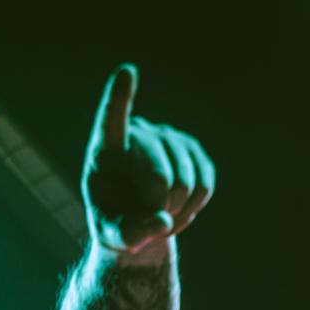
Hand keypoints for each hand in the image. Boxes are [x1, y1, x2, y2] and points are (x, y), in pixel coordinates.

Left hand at [81, 63, 216, 255]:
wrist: (138, 221)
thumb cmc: (116, 224)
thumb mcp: (113, 236)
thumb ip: (129, 234)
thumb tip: (162, 221)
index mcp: (106, 149)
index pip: (111, 120)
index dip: (119, 98)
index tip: (126, 73)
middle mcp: (139, 133)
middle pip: (159, 177)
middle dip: (157, 209)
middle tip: (147, 219)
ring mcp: (168, 138)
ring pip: (186, 182)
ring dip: (175, 211)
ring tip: (159, 214)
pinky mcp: (193, 150)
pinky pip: (204, 184)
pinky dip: (193, 207)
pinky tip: (177, 208)